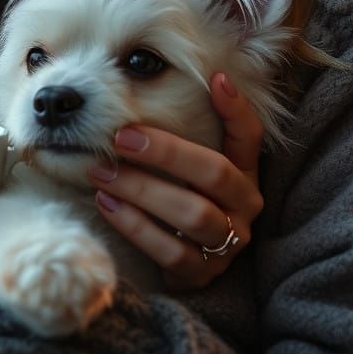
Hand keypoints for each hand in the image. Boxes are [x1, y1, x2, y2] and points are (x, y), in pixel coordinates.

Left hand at [86, 72, 263, 289]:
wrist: (176, 258)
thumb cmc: (177, 192)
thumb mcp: (186, 160)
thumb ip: (184, 126)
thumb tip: (177, 78)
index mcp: (245, 173)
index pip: (251, 136)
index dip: (237, 109)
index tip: (214, 79)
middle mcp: (244, 207)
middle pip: (216, 174)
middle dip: (166, 152)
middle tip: (120, 137)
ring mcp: (227, 244)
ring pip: (194, 215)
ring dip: (143, 190)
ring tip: (102, 172)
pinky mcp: (202, 275)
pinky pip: (171, 252)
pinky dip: (135, 226)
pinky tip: (106, 203)